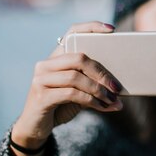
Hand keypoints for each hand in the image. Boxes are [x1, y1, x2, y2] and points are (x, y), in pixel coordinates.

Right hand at [11, 22, 122, 155]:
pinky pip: (71, 94)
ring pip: (76, 77)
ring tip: (112, 100)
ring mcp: (41, 79)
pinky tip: (102, 107)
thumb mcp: (79, 93)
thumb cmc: (61, 105)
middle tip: (116, 87)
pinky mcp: (41, 96)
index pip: (72, 33)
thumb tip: (118, 90)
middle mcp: (46, 65)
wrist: (36, 128)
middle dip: (102, 73)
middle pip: (79, 58)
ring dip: (98, 90)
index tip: (111, 30)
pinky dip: (91, 100)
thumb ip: (94, 86)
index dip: (91, 27)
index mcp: (56, 58)